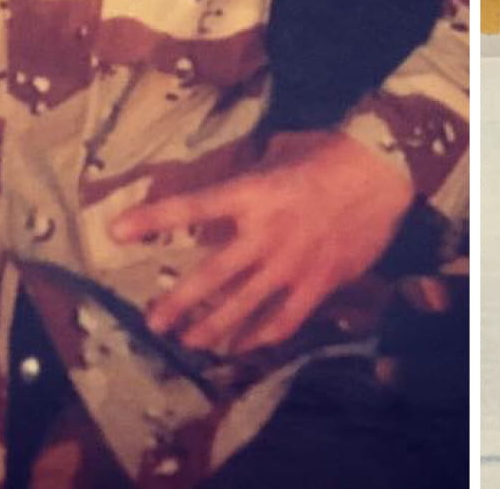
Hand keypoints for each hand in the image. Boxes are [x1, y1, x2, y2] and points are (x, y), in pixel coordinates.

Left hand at [111, 130, 413, 354]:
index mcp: (252, 194)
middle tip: (154, 321)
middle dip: (178, 302)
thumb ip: (252, 177)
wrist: (383, 172)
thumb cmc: (331, 155)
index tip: (116, 231)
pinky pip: (286, 319)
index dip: (152, 219)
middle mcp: (265, 234)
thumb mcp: (283, 154)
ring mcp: (292, 263)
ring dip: (213, 328)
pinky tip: (248, 345)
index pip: (192, 207)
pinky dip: (264, 335)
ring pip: (243, 306)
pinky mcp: (319, 282)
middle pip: (211, 276)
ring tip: (191, 342)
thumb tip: (232, 188)